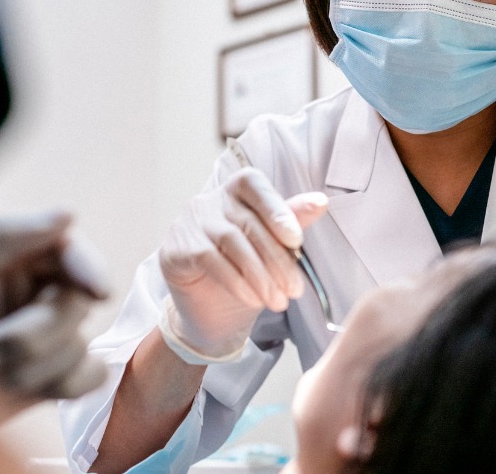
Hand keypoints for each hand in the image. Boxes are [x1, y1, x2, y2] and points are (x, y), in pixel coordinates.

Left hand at [0, 210, 110, 407]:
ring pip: (81, 344)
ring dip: (33, 366)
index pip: (68, 251)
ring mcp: (43, 338)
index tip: (99, 291)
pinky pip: (90, 376)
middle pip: (76, 305)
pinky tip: (24, 387)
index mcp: (10, 260)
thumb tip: (67, 215)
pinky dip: (63, 384)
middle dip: (34, 332)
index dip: (88, 268)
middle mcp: (31, 295)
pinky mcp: (50, 378)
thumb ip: (6, 235)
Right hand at [158, 168, 327, 359]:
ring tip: (278, 301)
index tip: (297, 240)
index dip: (277, 210)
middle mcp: (210, 201)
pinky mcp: (175, 248)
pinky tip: (253, 299)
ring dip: (260, 275)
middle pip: (248, 222)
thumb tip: (321, 202)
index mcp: (236, 191)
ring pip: (232, 242)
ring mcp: (189, 222)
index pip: (254, 186)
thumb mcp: (272, 246)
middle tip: (295, 289)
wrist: (210, 308)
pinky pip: (210, 260)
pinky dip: (236, 282)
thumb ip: (291, 221)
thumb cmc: (244, 270)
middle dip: (276, 259)